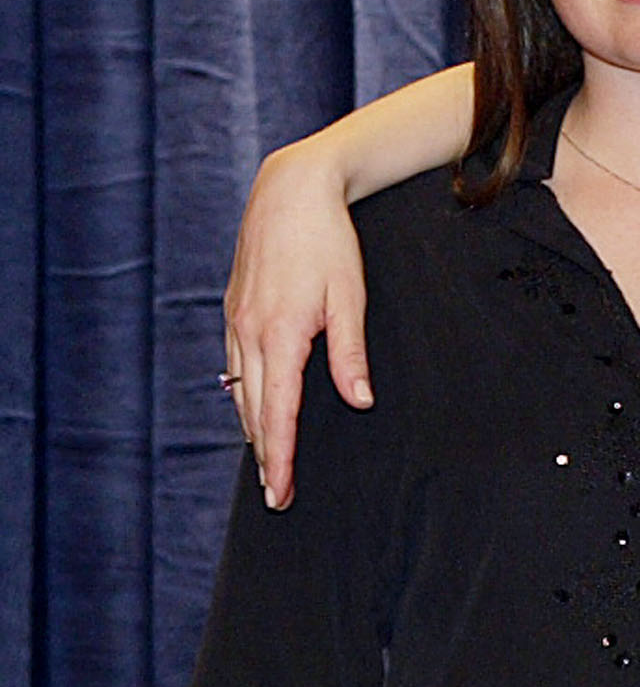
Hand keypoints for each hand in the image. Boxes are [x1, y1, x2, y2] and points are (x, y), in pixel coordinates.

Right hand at [223, 142, 373, 508]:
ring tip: (266, 464)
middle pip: (254, 410)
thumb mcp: (350, 298)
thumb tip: (359, 402)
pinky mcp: (235, 309)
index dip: (280, 457)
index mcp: (279, 335)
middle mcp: (249, 333)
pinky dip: (244, 396)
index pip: (278, 413)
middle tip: (276, 496)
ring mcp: (236, 320)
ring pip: (239, 390)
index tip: (281, 492)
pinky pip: (235, 365)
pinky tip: (253, 410)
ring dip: (253, 429)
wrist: (291, 190)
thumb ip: (350, 355)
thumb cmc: (328, 242)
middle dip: (265, 456)